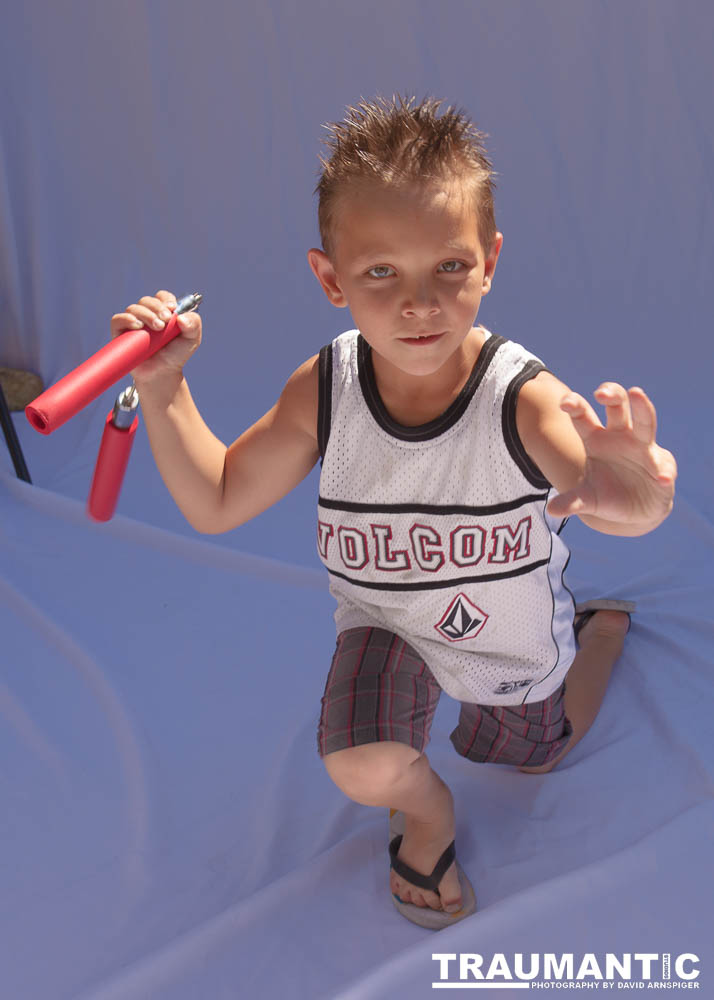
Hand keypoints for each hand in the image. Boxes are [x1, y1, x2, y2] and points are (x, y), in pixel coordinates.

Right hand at [109, 289, 201, 384]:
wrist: (162, 374)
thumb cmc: (175, 355)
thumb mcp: (192, 340)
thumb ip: (194, 324)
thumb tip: (181, 316)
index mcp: (162, 312)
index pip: (161, 297)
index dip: (166, 300)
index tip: (173, 309)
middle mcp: (146, 315)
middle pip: (147, 300)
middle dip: (157, 308)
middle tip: (166, 321)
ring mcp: (132, 323)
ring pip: (134, 308)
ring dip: (146, 314)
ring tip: (157, 328)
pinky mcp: (120, 333)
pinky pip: (117, 319)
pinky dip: (127, 319)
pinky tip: (138, 326)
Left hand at [546, 383, 676, 532]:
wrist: (634, 510)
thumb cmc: (606, 494)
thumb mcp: (588, 499)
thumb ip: (572, 502)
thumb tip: (553, 510)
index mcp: (595, 439)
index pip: (583, 417)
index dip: (575, 406)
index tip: (565, 402)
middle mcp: (620, 435)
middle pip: (616, 406)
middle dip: (611, 394)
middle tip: (601, 392)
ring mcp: (643, 447)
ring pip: (644, 421)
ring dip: (642, 407)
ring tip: (637, 393)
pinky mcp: (661, 465)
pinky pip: (663, 465)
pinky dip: (663, 471)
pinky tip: (661, 478)